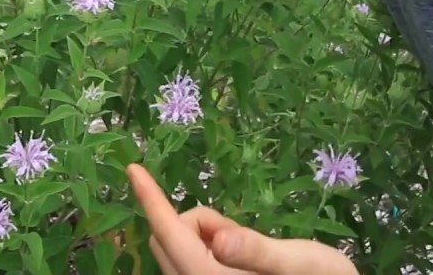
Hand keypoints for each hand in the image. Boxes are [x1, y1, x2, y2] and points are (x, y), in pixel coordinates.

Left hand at [127, 163, 358, 274]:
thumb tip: (219, 238)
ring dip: (206, 237)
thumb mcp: (299, 262)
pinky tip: (246, 261)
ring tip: (253, 250)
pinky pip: (195, 259)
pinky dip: (212, 248)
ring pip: (180, 249)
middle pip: (170, 239)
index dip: (151, 199)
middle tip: (242, 231)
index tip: (133, 168)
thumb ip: (257, 250)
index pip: (170, 233)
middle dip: (197, 222)